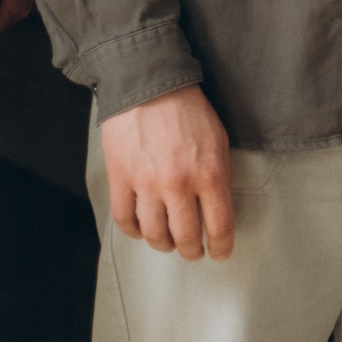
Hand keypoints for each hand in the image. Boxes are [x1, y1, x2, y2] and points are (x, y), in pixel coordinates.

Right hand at [100, 86, 232, 260]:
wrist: (150, 88)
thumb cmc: (189, 111)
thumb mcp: (219, 141)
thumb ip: (219, 175)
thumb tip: (218, 205)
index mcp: (210, 174)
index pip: (219, 225)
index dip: (220, 246)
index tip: (220, 253)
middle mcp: (178, 184)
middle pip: (185, 236)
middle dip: (191, 250)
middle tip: (193, 252)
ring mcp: (146, 184)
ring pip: (154, 234)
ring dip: (163, 244)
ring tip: (168, 243)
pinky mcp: (120, 179)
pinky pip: (125, 219)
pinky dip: (134, 231)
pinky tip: (142, 231)